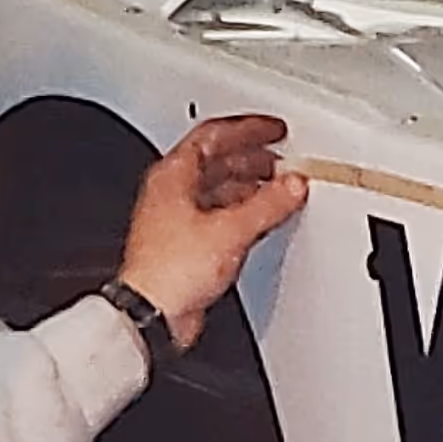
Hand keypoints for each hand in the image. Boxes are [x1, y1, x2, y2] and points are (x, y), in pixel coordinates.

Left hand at [115, 113, 309, 351]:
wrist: (151, 313)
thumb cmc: (169, 270)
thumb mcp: (230, 230)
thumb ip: (267, 204)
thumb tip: (291, 185)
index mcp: (173, 175)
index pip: (214, 135)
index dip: (248, 128)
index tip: (274, 130)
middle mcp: (172, 193)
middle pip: (217, 161)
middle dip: (253, 157)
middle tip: (282, 158)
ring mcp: (177, 218)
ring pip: (219, 188)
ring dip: (250, 185)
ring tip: (279, 186)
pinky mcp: (186, 244)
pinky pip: (219, 216)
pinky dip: (243, 211)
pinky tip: (261, 218)